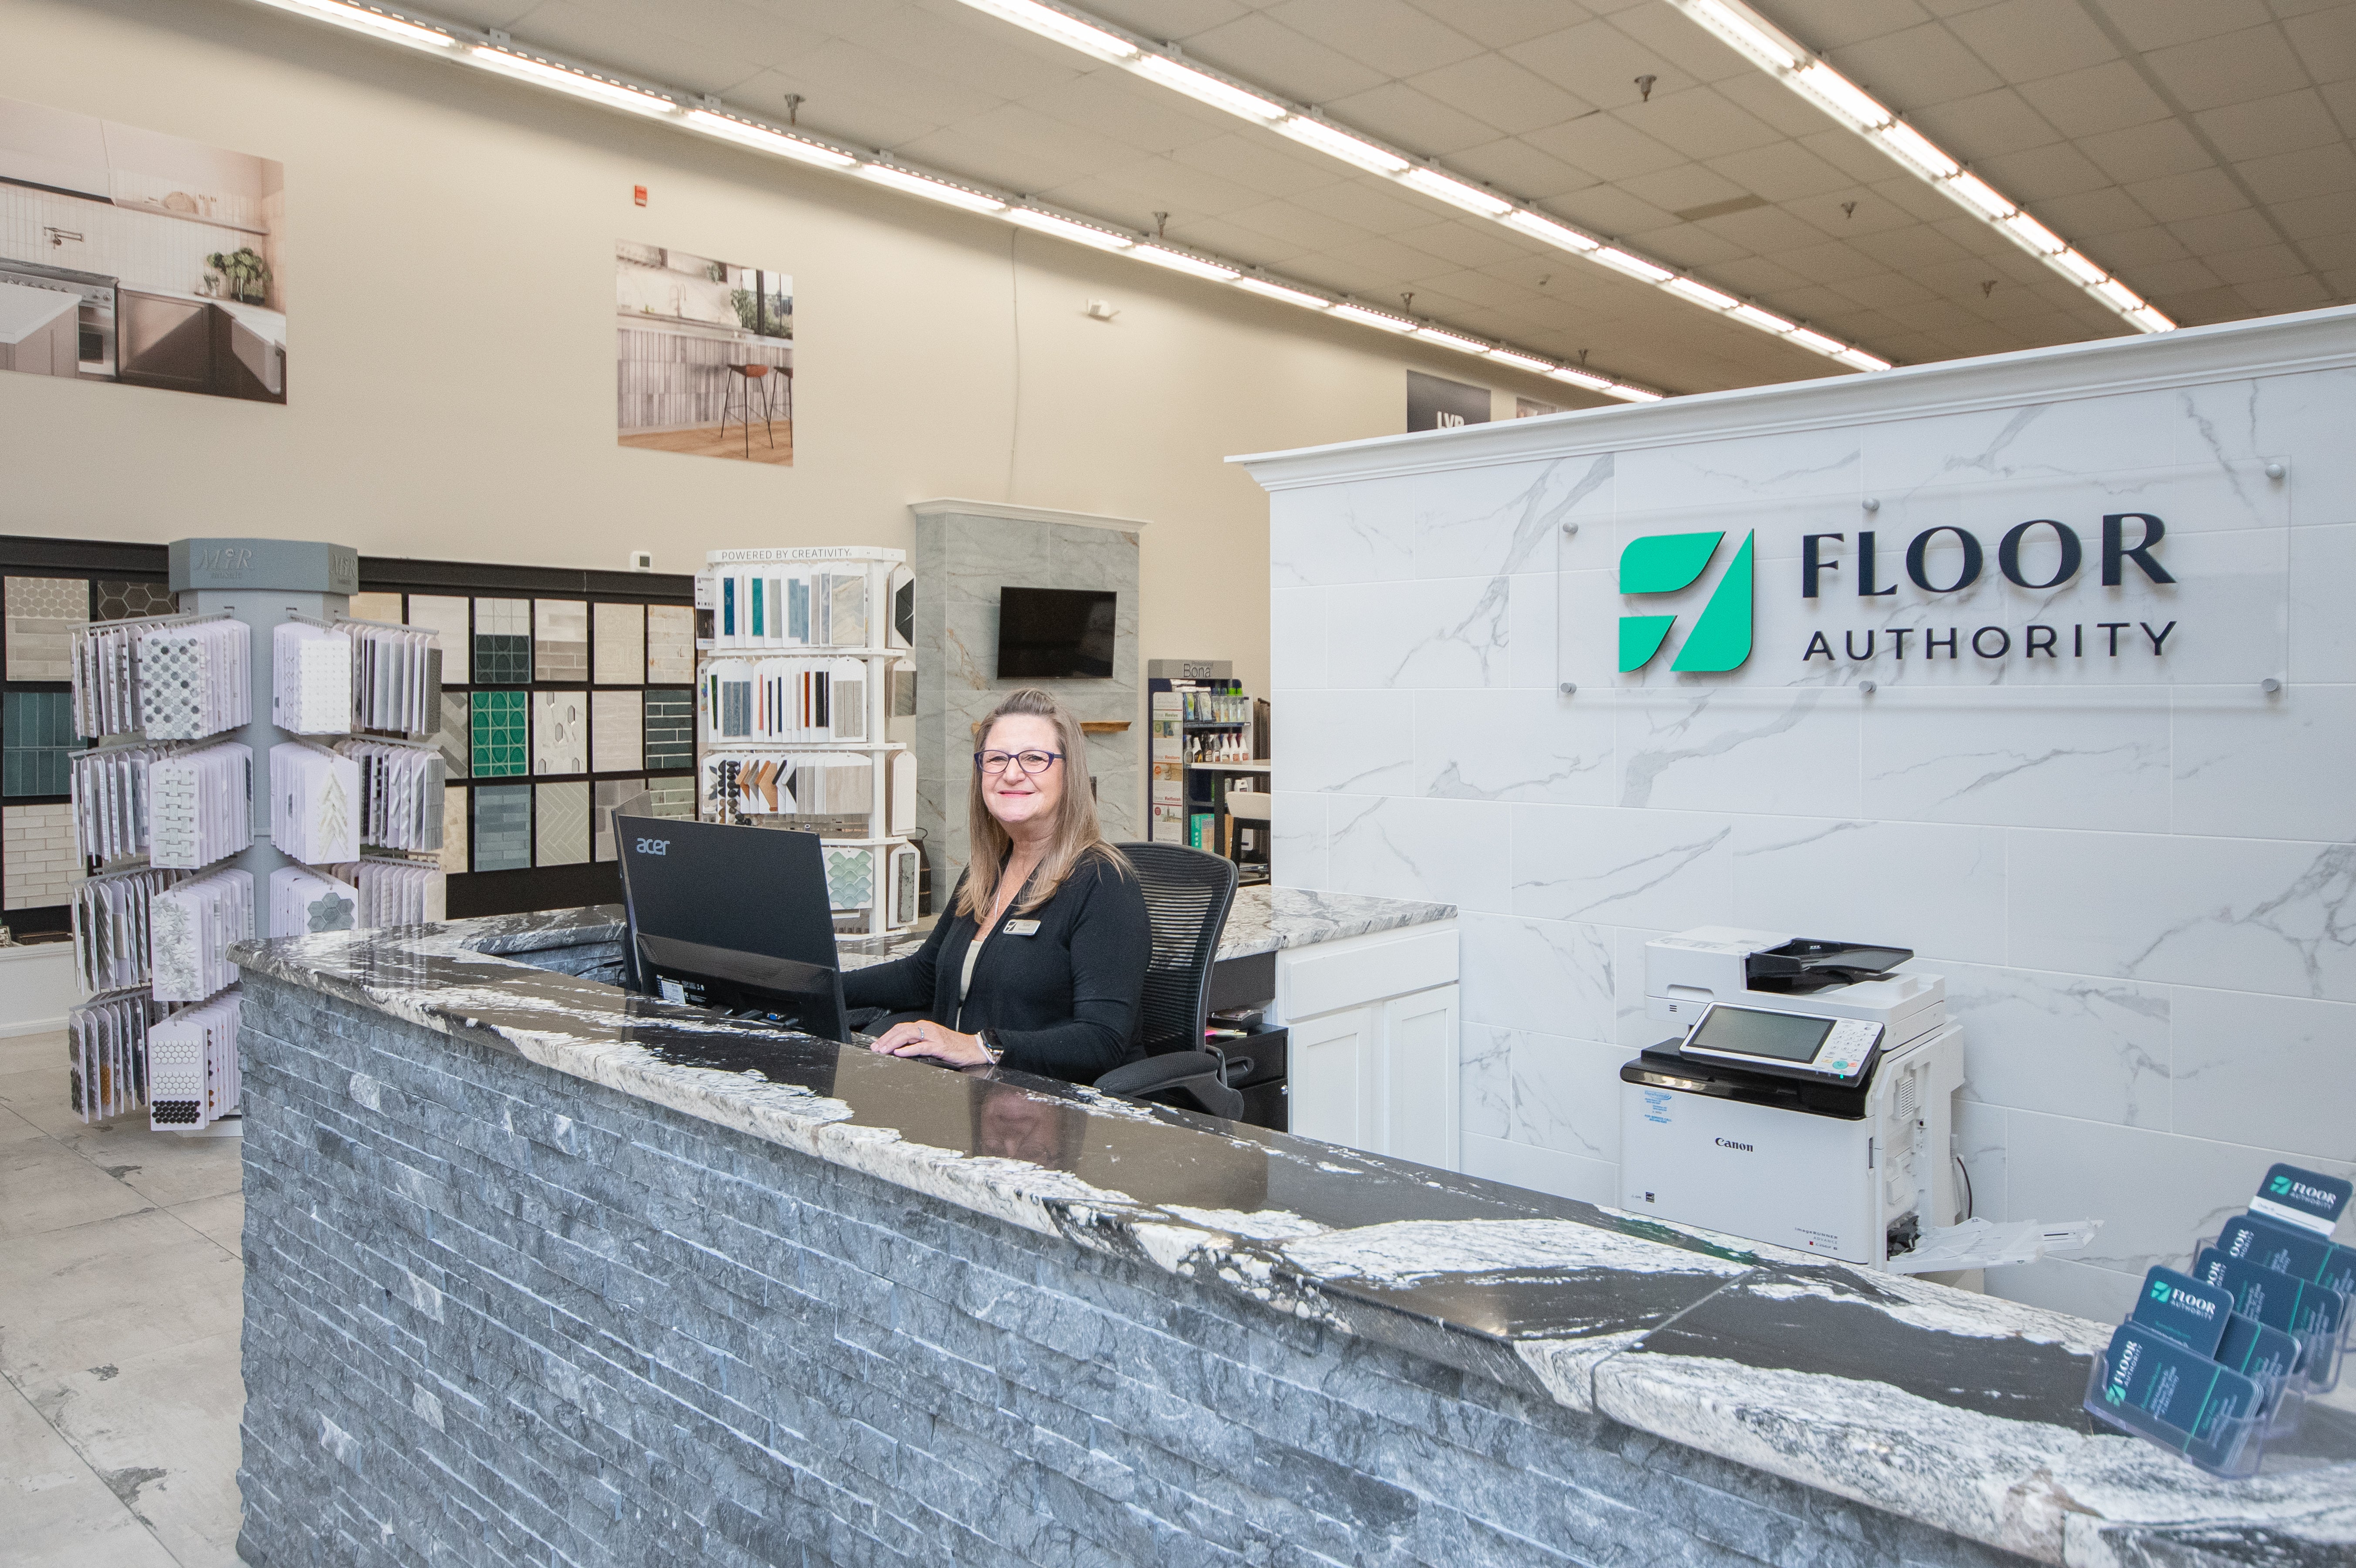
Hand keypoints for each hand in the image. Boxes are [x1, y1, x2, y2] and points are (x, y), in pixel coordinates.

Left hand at [868, 1019, 993, 1067]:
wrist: (972, 1048)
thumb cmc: (954, 1047)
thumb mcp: (933, 1042)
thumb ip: (917, 1043)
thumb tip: (900, 1049)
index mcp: (924, 1027)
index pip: (901, 1028)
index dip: (887, 1036)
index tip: (877, 1044)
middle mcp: (927, 1028)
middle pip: (901, 1030)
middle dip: (886, 1039)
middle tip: (876, 1048)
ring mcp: (933, 1036)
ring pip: (908, 1036)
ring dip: (893, 1043)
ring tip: (883, 1050)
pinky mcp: (939, 1046)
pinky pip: (920, 1046)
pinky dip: (908, 1049)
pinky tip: (900, 1053)